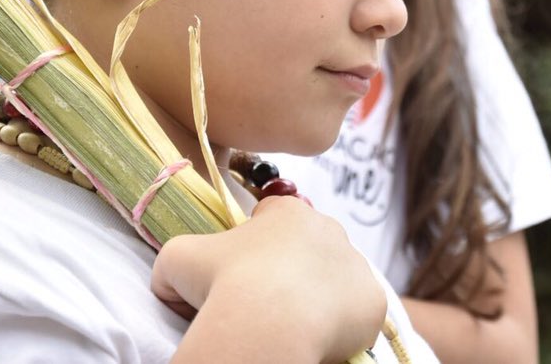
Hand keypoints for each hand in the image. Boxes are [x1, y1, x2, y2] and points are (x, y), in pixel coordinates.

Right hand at [152, 196, 386, 362]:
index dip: (256, 243)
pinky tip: (318, 338)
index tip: (244, 271)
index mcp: (287, 211)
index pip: (273, 217)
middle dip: (291, 270)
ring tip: (294, 323)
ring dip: (318, 296)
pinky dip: (341, 326)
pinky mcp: (373, 301)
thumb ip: (180, 255)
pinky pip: (356, 313)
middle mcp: (329, 229)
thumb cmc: (222, 284)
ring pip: (335, 280)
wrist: (267, 323)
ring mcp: (355, 264)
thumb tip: (179, 281)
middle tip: (269, 301)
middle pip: (309, 248)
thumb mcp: (177, 258)